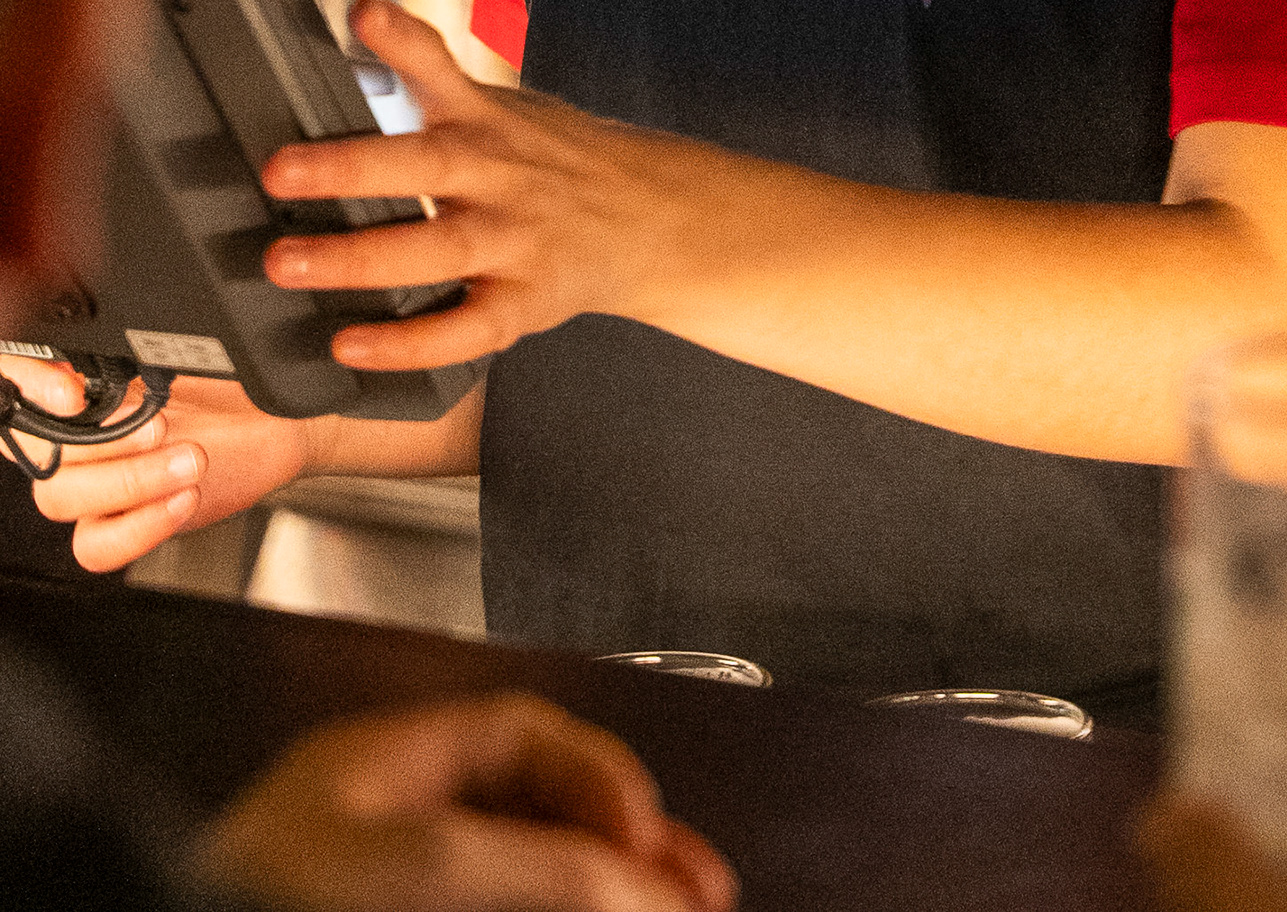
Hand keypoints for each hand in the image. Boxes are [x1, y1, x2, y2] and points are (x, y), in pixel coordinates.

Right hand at [28, 373, 314, 571]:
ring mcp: (94, 487)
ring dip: (128, 481)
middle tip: (162, 428)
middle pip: (44, 454)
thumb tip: (113, 349)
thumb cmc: (230, 388)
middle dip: (104, 443)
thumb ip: (141, 357)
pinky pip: (96, 546)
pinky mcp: (120, 527)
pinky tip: (182, 499)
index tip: (71, 391)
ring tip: (189, 462)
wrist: (274, 427)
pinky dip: (139, 526)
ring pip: (61, 499)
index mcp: (84, 390)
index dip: (30, 387)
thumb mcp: (191, 359)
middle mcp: (77, 438)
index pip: (18, 384)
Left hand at [197, 692, 735, 911]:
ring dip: (605, 891)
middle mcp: (386, 821)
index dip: (601, 774)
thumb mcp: (418, 861)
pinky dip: (558, 907)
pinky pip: (492, 900)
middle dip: (628, 845)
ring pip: (523, 870)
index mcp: (382, 764)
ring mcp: (382, 883)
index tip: (651, 832)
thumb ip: (535, 861)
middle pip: (538, 812)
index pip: (522, 735)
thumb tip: (640, 879)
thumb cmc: (245, 898)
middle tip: (698, 888)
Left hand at [257, 0, 687, 371]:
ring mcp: (516, 241)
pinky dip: (409, 343)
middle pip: (426, 166)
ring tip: (288, 265)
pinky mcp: (525, 302)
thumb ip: (429, 66)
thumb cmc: (553, 158)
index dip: (402, 40)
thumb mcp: (502, 102)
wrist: (649, 216)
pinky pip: (465, 329)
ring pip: (436, 251)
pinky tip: (353, 347)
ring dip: (359, 260)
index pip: (444, 68)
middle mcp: (501, 176)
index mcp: (488, 122)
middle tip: (278, 172)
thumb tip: (360, 16)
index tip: (364, 14)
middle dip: (349, 168)